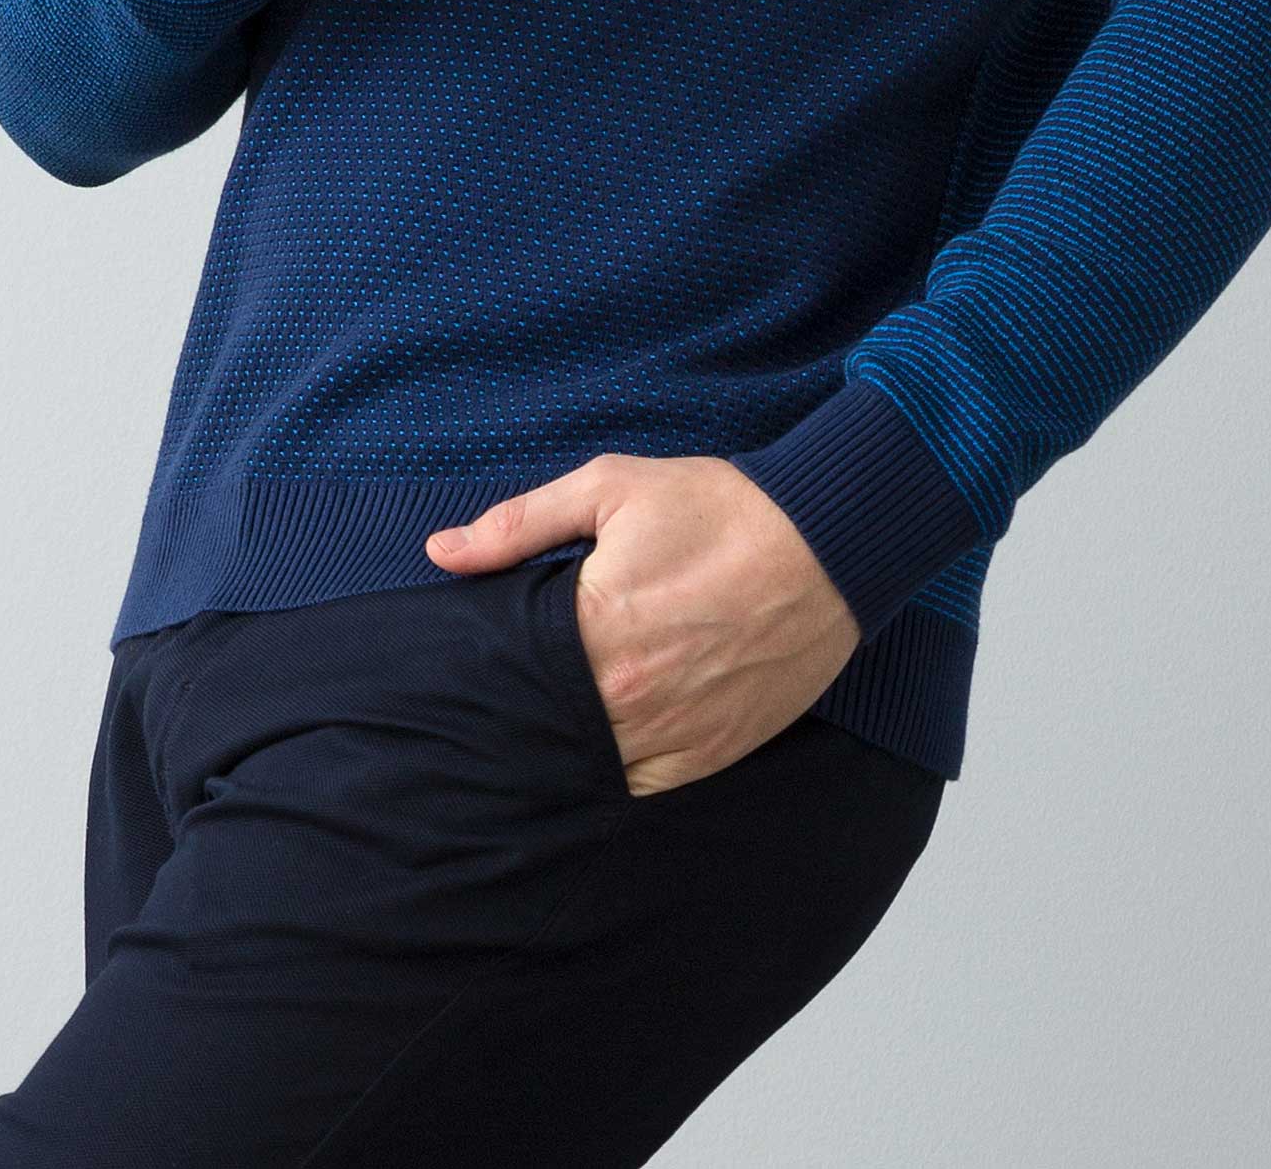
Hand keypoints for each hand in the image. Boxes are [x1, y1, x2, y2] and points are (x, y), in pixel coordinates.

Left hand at [424, 455, 862, 796]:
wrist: (830, 541)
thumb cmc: (718, 508)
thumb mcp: (612, 488)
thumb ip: (520, 524)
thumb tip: (440, 551)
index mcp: (596, 633)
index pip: (509, 679)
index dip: (483, 676)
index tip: (467, 669)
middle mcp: (632, 699)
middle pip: (544, 730)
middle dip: (519, 715)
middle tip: (494, 703)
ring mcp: (677, 734)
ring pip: (592, 766)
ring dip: (567, 748)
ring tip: (549, 721)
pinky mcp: (716, 752)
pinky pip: (646, 783)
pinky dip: (620, 766)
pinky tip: (605, 740)